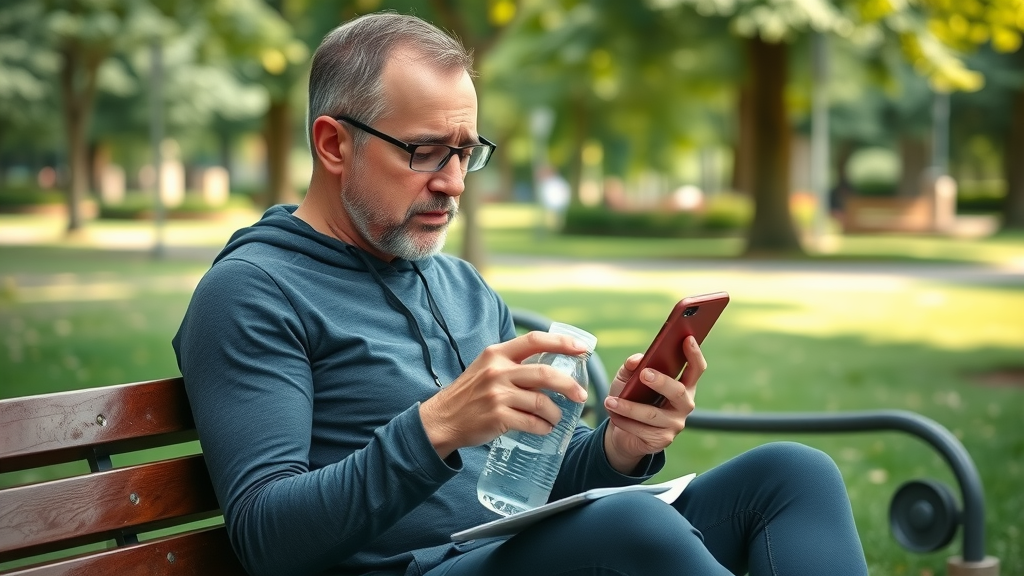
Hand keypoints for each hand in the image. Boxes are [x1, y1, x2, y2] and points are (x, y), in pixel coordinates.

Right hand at [419, 332, 589, 457]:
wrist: (442, 419)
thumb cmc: (469, 394)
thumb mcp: (486, 368)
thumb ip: (512, 364)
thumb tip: (550, 364)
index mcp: (496, 354)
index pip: (535, 340)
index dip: (562, 343)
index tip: (582, 348)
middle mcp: (497, 371)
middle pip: (545, 374)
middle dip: (569, 385)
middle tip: (581, 396)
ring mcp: (497, 395)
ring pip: (542, 402)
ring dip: (556, 413)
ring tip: (556, 418)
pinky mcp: (498, 417)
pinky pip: (532, 422)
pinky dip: (543, 427)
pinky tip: (544, 428)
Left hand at [602, 336, 706, 473]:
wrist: (623, 433)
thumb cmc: (631, 399)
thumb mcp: (627, 380)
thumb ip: (631, 367)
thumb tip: (636, 359)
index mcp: (683, 385)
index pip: (695, 369)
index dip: (694, 354)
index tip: (687, 338)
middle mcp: (684, 404)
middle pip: (678, 391)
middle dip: (661, 382)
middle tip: (644, 373)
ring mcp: (675, 424)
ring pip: (652, 414)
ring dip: (629, 407)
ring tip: (610, 401)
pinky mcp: (663, 440)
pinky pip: (642, 430)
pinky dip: (624, 421)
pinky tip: (612, 415)